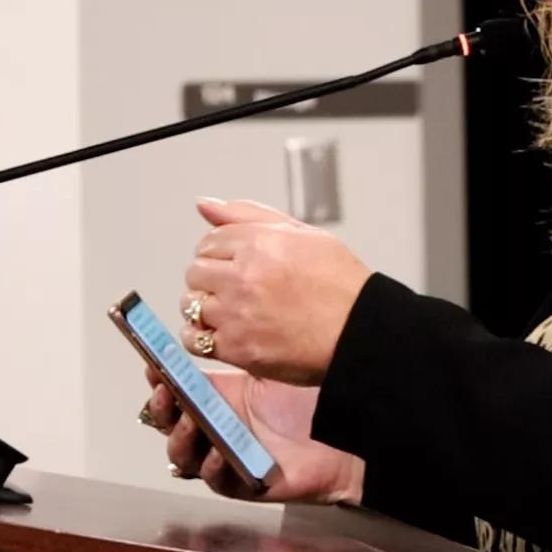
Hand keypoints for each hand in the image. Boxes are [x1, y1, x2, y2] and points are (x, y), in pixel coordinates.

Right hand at [141, 364, 363, 504]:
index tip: (152, 366)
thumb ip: (241, 353)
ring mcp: (230, 457)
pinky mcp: (247, 483)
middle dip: (162, 410)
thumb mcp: (273, 369)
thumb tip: (209, 330)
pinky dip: (213, 468)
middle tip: (164, 393)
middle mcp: (220, 429)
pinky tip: (218, 452)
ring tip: (191, 420)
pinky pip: (219, 482)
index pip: (178, 394)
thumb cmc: (315, 398)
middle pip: (173, 426)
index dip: (161, 383)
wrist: (352, 431)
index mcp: (222, 400)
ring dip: (182, 439)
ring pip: (186, 457)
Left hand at [179, 198, 370, 385]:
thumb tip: (204, 204)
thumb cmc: (341, 286)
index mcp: (259, 243)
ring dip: (205, 309)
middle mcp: (243, 276)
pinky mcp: (237, 348)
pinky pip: (195, 340)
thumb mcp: (302, 234)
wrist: (360, 333)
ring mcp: (237, 313)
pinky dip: (203, 338)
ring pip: (191, 305)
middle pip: (195, 273)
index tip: (233, 266)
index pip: (209, 242)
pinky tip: (224, 335)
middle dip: (210, 280)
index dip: (219, 255)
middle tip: (235, 291)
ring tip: (233, 313)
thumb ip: (249, 215)